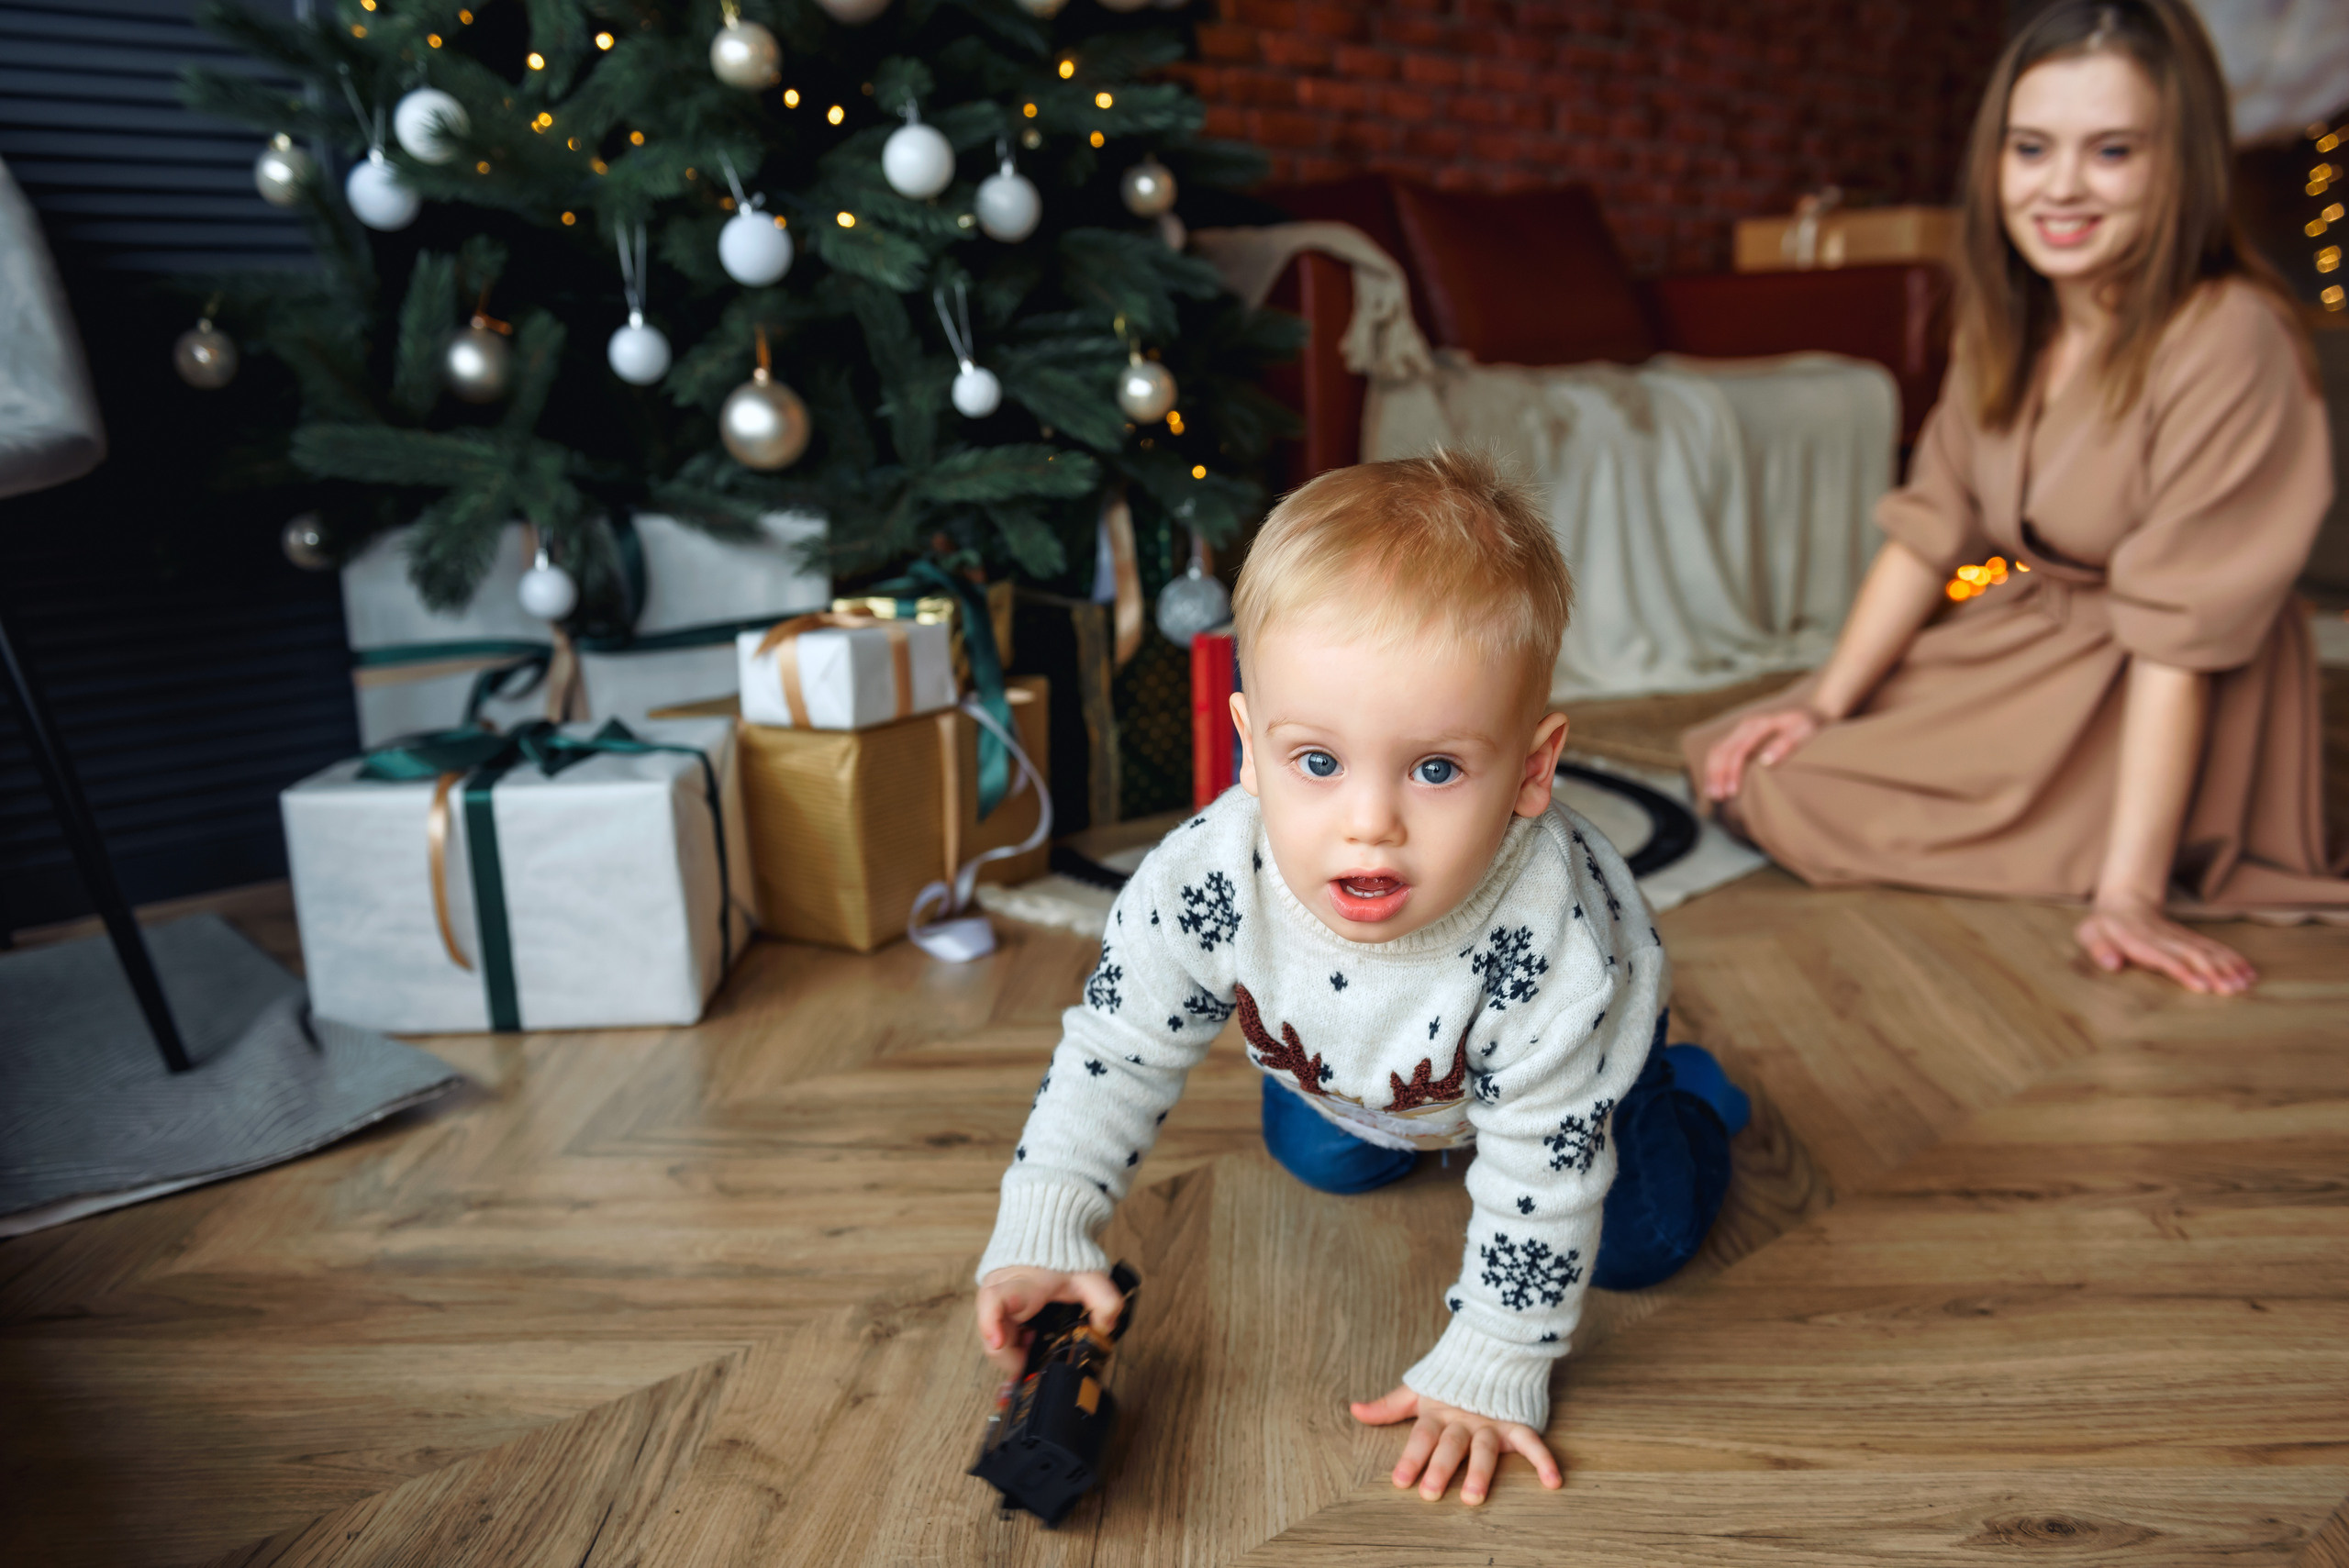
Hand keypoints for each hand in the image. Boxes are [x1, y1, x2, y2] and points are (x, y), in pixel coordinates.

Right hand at [975, 1266, 1124, 1379]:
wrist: (1049, 1233)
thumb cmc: (1065, 1256)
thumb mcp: (1091, 1279)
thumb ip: (1106, 1303)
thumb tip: (1105, 1329)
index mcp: (1023, 1283)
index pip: (995, 1300)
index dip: (990, 1324)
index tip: (997, 1344)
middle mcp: (999, 1289)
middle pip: (992, 1333)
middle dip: (1012, 1356)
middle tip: (1035, 1357)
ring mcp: (993, 1297)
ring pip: (992, 1338)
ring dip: (1013, 1351)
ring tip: (1036, 1342)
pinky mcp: (993, 1304)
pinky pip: (995, 1333)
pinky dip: (1011, 1343)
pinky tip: (1029, 1336)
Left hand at [1350, 1384, 1561, 1505]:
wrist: (1492, 1348)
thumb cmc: (1450, 1379)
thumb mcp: (1417, 1391)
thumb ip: (1388, 1406)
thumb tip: (1354, 1410)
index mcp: (1437, 1413)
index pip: (1422, 1437)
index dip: (1411, 1457)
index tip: (1400, 1481)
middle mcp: (1463, 1420)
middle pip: (1451, 1445)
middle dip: (1440, 1468)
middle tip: (1429, 1493)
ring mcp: (1491, 1422)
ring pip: (1485, 1448)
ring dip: (1480, 1472)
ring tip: (1473, 1496)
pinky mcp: (1517, 1422)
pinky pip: (1532, 1442)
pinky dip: (1544, 1461)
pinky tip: (1553, 1482)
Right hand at [1701, 706, 1826, 802]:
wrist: (1811, 707)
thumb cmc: (1810, 723)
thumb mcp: (1805, 731)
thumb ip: (1786, 744)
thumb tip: (1765, 762)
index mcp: (1759, 724)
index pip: (1738, 751)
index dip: (1732, 773)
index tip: (1733, 794)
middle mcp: (1746, 725)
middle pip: (1721, 750)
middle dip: (1716, 775)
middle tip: (1717, 797)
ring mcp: (1742, 729)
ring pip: (1717, 749)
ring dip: (1712, 772)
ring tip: (1713, 794)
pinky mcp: (1742, 734)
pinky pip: (1721, 749)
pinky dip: (1715, 766)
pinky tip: (1717, 781)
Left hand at [2075, 897, 2255, 994]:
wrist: (2124, 901)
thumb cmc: (2103, 926)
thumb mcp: (2090, 934)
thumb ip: (2098, 948)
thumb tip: (2112, 963)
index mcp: (2138, 940)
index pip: (2163, 957)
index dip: (2183, 971)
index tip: (2202, 987)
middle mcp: (2162, 938)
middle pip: (2192, 954)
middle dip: (2215, 972)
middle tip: (2234, 990)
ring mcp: (2178, 936)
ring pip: (2207, 950)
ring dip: (2228, 966)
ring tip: (2246, 984)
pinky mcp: (2188, 937)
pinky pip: (2213, 946)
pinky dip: (2231, 958)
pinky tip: (2248, 970)